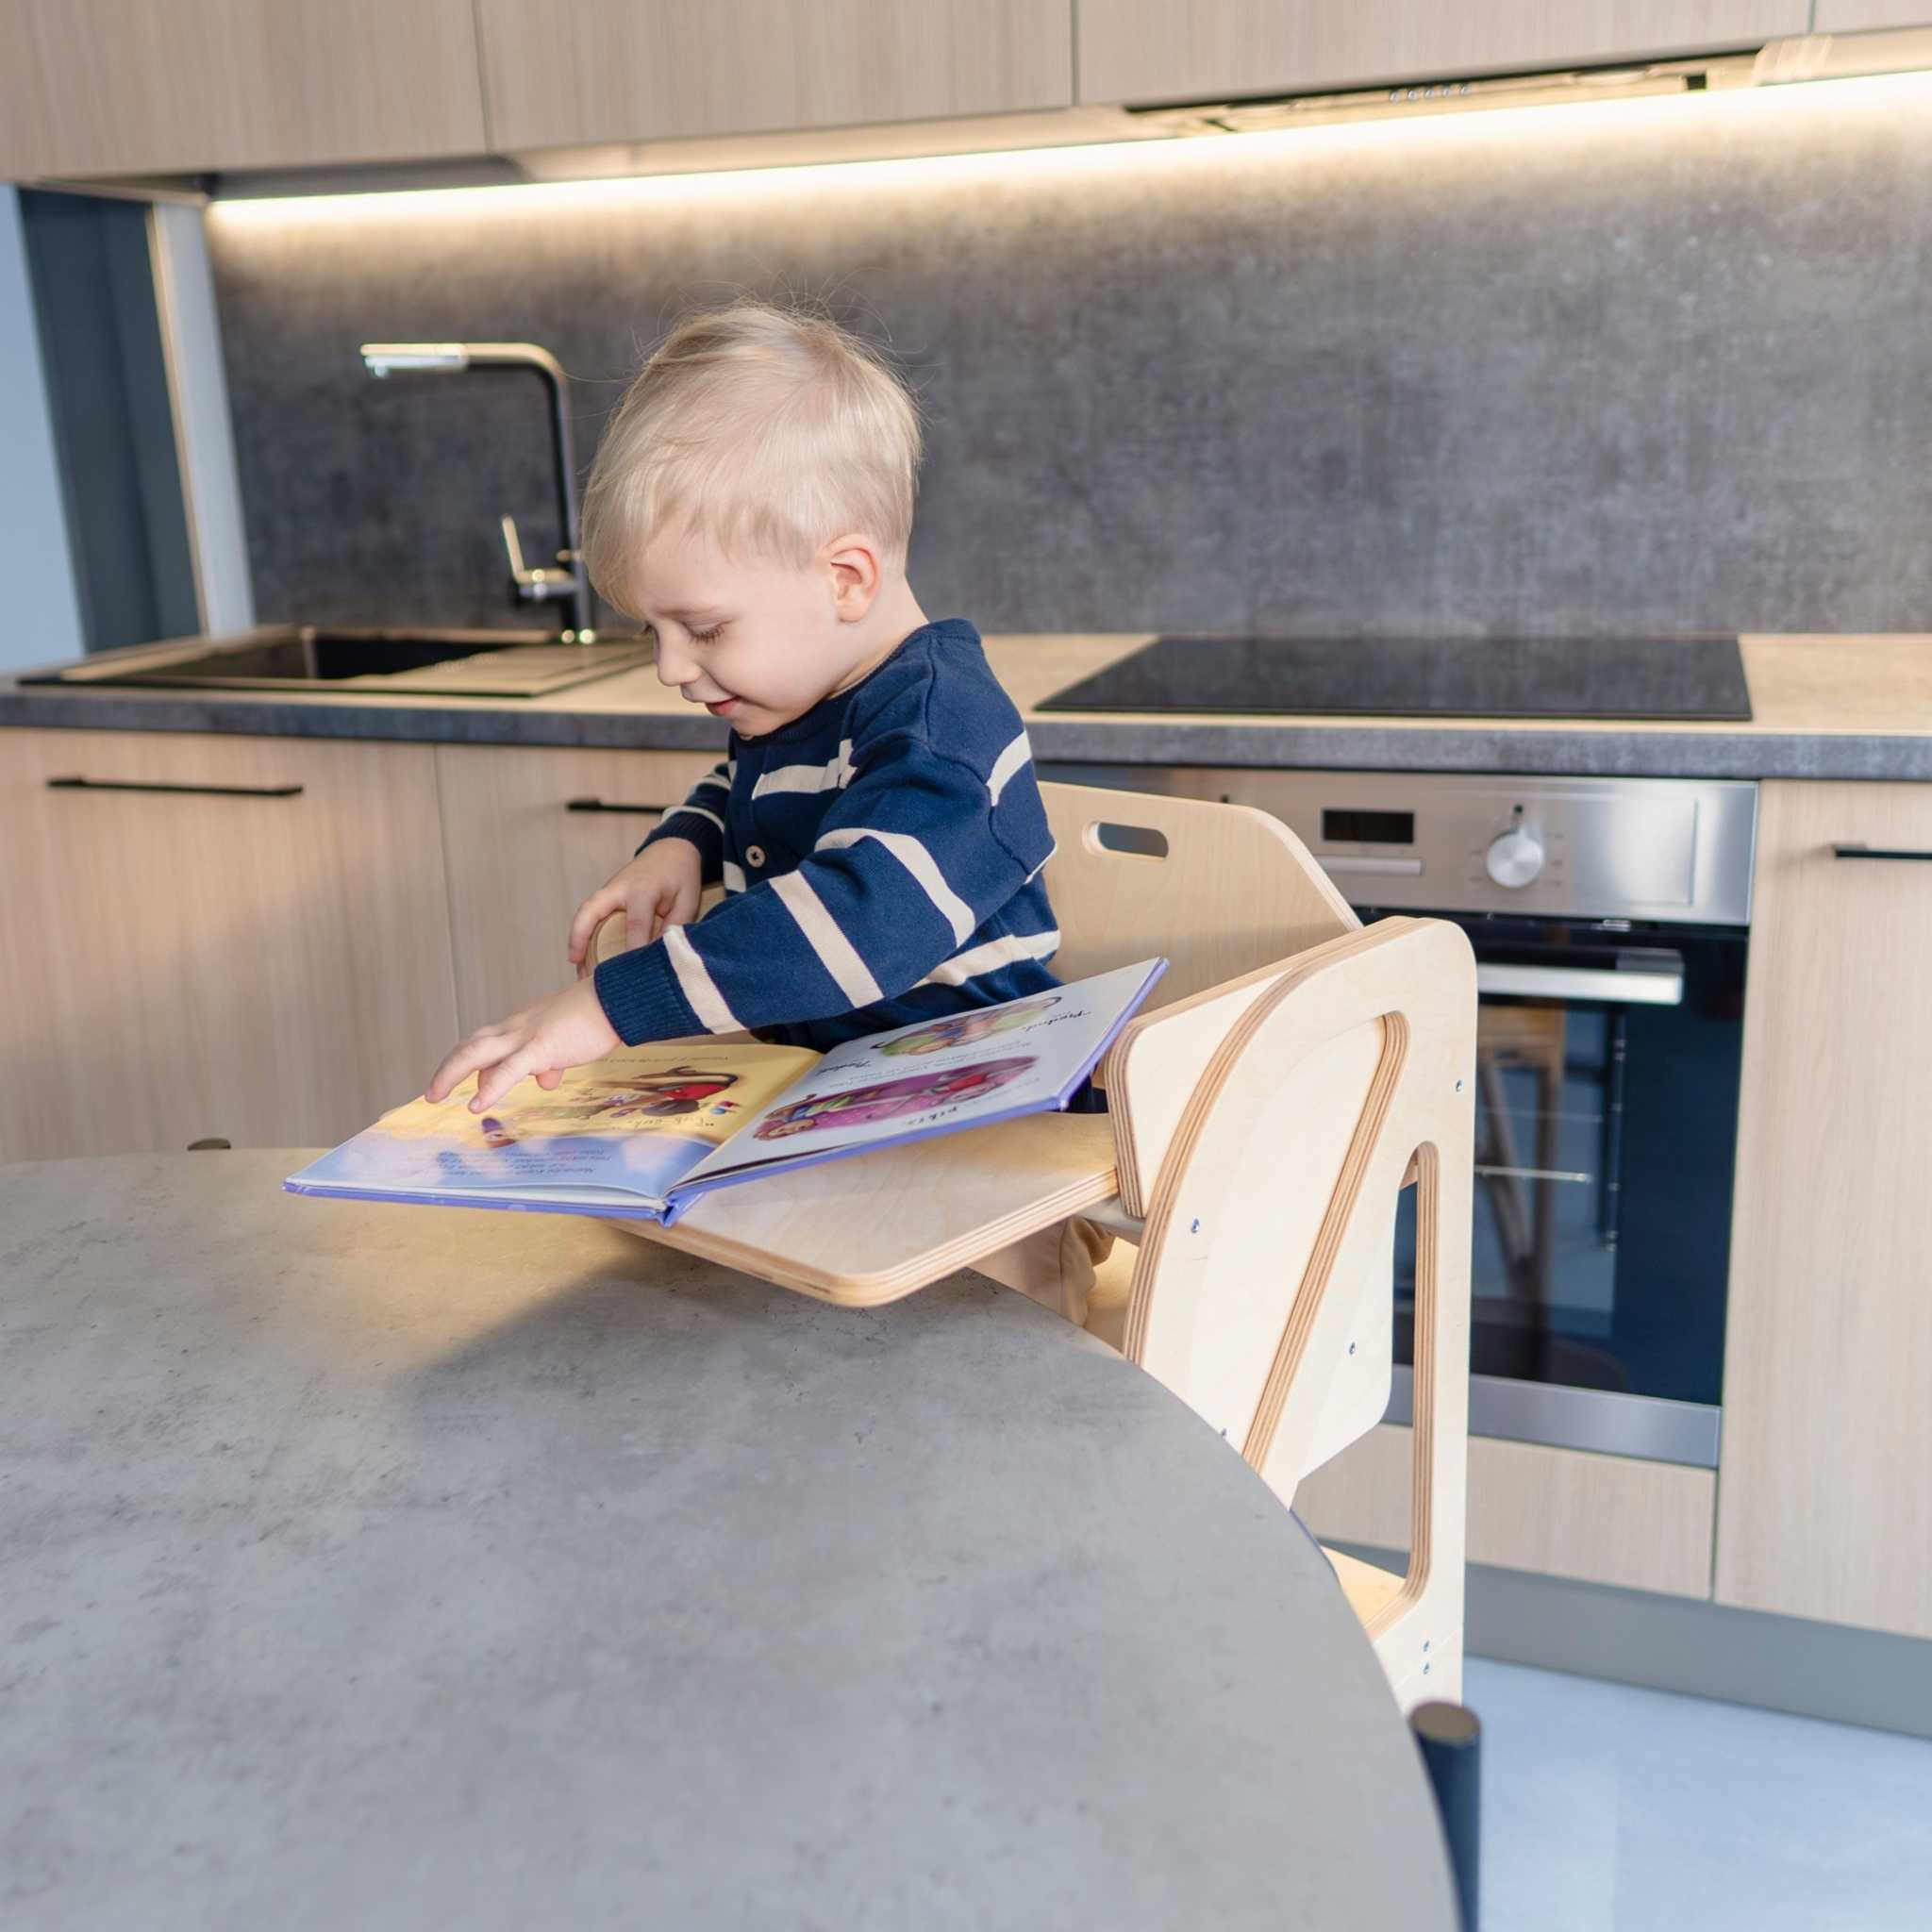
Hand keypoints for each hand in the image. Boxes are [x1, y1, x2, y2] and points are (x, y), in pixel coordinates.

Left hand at [425, 977, 621, 1111]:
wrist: (615, 1001)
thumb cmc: (596, 1019)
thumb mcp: (566, 1041)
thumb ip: (551, 1060)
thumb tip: (545, 1080)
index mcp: (523, 1024)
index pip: (486, 1042)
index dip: (472, 1064)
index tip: (470, 1086)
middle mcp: (517, 1027)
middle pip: (471, 1045)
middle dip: (448, 1068)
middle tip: (432, 1093)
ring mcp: (526, 1036)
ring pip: (477, 1053)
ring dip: (451, 1073)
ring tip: (434, 1096)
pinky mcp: (542, 1047)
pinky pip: (509, 1070)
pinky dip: (490, 1088)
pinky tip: (476, 1105)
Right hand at [567, 839, 703, 978]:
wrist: (671, 850)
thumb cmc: (681, 877)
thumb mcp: (687, 900)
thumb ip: (675, 926)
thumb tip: (661, 954)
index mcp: (644, 889)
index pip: (635, 924)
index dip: (633, 949)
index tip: (631, 974)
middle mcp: (619, 888)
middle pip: (592, 910)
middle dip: (582, 936)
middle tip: (577, 964)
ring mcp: (609, 890)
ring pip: (585, 912)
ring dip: (576, 937)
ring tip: (575, 966)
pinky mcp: (606, 895)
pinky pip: (589, 913)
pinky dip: (582, 931)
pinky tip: (581, 954)